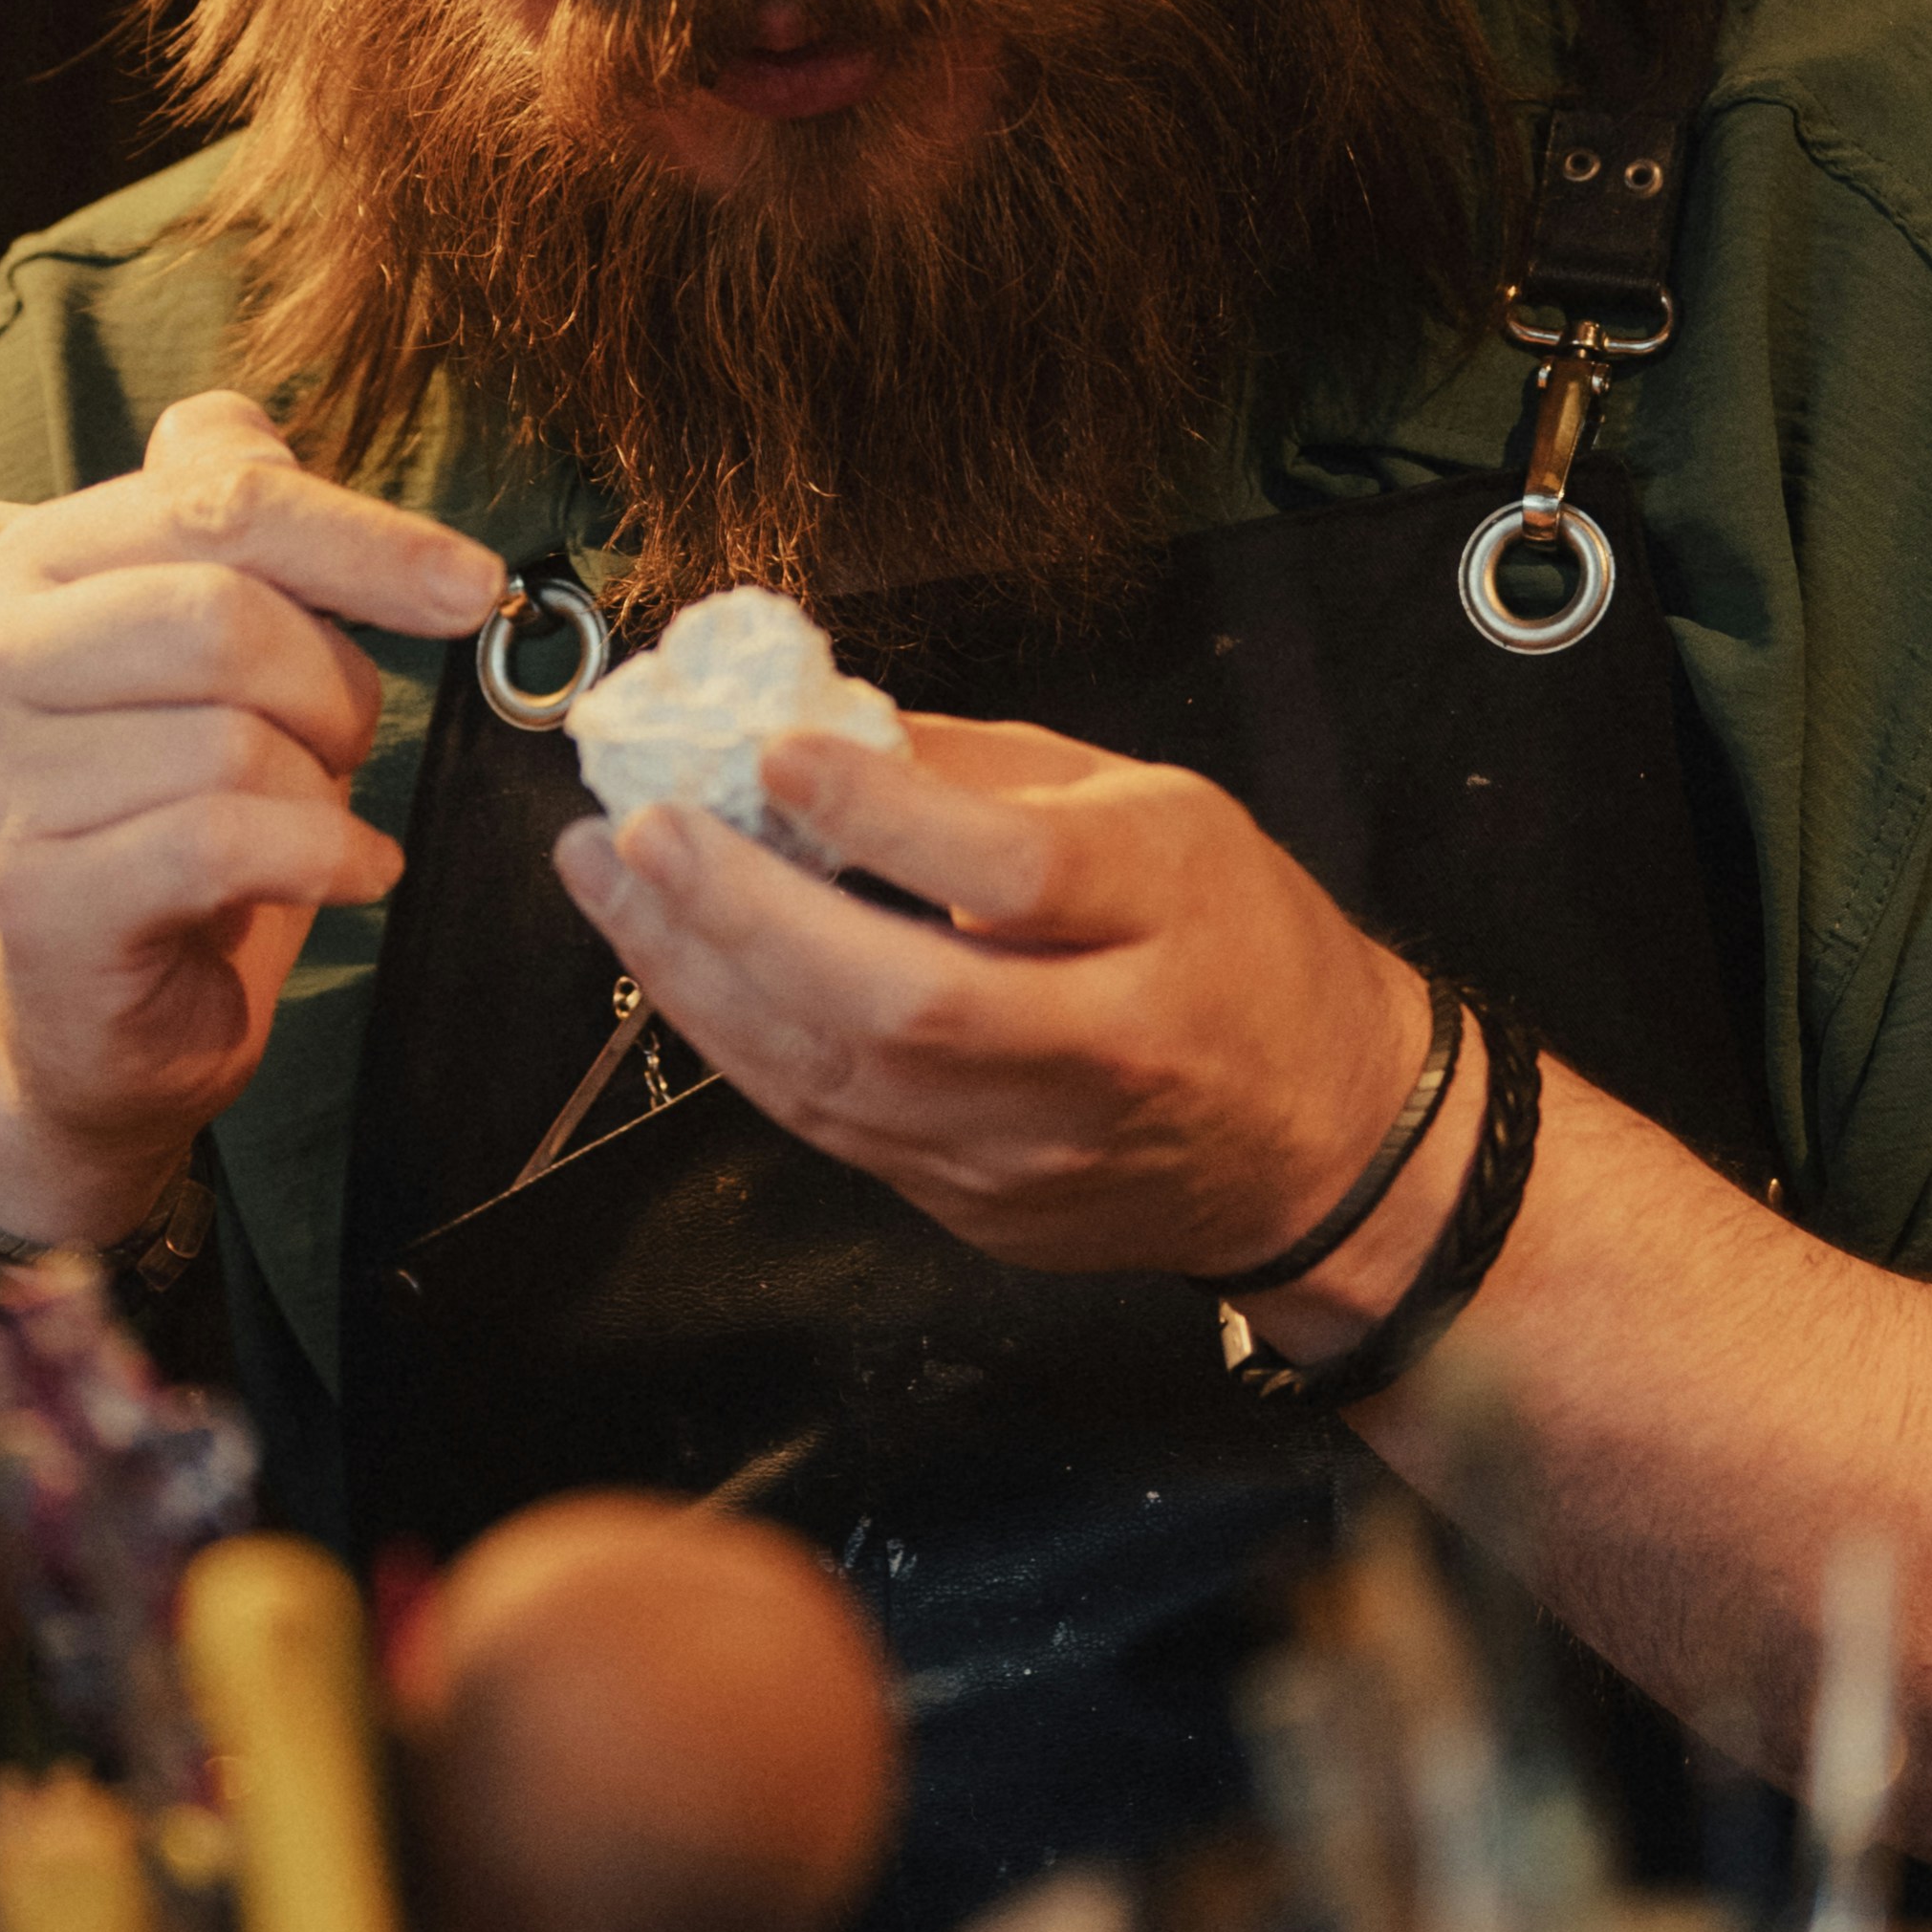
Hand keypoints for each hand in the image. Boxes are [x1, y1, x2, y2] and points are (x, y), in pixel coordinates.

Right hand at [0, 391, 498, 1239]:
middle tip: (343, 748)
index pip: (214, 498)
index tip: (470, 587)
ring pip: (236, 737)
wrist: (101, 1025)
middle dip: (334, 685)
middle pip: (225, 608)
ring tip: (310, 822)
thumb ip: (223, 524)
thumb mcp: (210, 654)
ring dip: (324, 791)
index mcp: (28, 571)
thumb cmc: (181, 819)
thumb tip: (243, 420)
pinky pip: (229, 839)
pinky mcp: (36, 900)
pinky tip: (346, 875)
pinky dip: (326, 858)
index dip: (362, 536)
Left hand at [562, 708, 1423, 1287]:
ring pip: (840, 1082)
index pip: (1016, 875)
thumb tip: (821, 723)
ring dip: (699, 979)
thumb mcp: (1160, 810)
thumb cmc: (1239, 945)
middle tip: (643, 828)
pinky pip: (829, 1126)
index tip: (775, 750)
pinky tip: (673, 966)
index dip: (884, 814)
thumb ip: (990, 775)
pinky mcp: (978, 1208)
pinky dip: (736, 1041)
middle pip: (905, 1003)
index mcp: (1170, 917)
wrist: (1320, 1145)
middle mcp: (1103, 1047)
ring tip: (611, 879)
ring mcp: (1033, 1150)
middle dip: (746, 916)